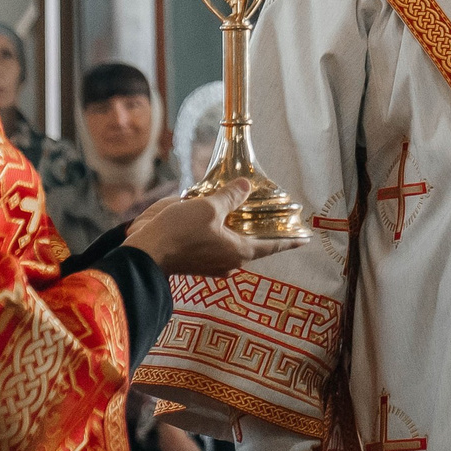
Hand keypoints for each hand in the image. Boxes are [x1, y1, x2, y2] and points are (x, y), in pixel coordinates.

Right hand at [124, 184, 287, 276]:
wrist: (145, 254)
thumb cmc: (179, 233)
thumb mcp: (209, 208)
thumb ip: (230, 197)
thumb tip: (245, 186)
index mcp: (238, 252)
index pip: (271, 246)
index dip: (289, 241)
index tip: (305, 239)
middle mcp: (228, 262)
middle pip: (251, 245)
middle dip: (260, 232)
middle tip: (274, 220)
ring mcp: (211, 264)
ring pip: (231, 244)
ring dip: (237, 230)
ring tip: (242, 213)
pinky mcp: (195, 261)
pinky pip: (214, 244)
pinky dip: (219, 231)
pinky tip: (215, 217)